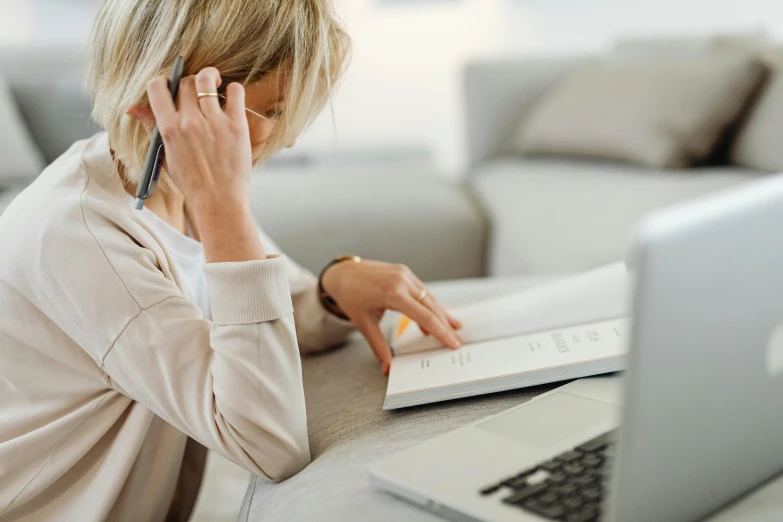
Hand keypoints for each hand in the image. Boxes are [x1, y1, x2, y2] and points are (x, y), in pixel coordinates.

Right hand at [140, 68, 264, 262]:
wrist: (219, 203)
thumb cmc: (192, 182)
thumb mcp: (165, 156)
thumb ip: (151, 128)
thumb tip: (131, 109)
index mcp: (169, 129)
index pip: (157, 87)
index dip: (164, 81)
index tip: (172, 87)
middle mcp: (190, 122)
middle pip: (185, 82)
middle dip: (189, 84)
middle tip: (197, 95)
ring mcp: (214, 122)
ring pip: (207, 80)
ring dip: (210, 78)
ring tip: (214, 86)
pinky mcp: (236, 125)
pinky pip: (235, 91)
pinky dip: (233, 89)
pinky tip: (231, 99)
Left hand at [321, 260, 462, 374]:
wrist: (342, 273)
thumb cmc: (350, 297)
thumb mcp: (364, 323)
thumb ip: (378, 346)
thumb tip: (387, 367)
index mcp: (392, 293)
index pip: (424, 316)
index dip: (441, 331)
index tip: (452, 342)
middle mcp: (402, 280)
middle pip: (431, 306)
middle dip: (446, 325)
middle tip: (457, 340)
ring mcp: (404, 274)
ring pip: (429, 297)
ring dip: (441, 314)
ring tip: (453, 328)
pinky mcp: (404, 272)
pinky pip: (422, 290)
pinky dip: (430, 304)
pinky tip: (436, 315)